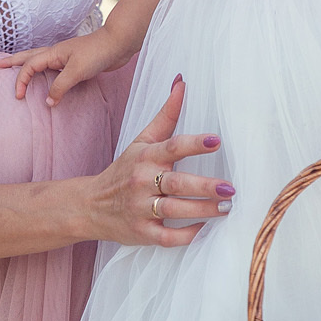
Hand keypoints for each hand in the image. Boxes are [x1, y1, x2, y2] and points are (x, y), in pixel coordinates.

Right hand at [0, 19, 135, 104]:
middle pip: (29, 57)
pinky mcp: (75, 63)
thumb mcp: (76, 71)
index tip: (18, 96)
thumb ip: (60, 86)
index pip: (30, 66)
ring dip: (26, 64)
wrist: (118, 43)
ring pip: (40, 60)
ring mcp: (65, 57)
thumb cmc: (97, 53)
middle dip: (12, 62)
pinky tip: (46, 77)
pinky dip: (44, 72)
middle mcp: (56, 53)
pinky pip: (53, 68)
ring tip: (15, 67)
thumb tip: (48, 101)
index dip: (21, 81)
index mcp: (53, 53)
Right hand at [87, 78, 234, 246]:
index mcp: (145, 158)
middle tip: (231, 188)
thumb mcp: (141, 141)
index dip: (194, 144)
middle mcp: (142, 183)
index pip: (171, 147)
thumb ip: (166, 115)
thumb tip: (182, 82)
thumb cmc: (123, 170)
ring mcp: (141, 209)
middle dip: (205, 187)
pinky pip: (167, 238)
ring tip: (227, 208)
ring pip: (174, 211)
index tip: (216, 140)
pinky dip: (186, 236)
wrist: (90, 206)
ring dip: (203, 210)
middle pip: (176, 183)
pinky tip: (204, 228)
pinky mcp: (142, 233)